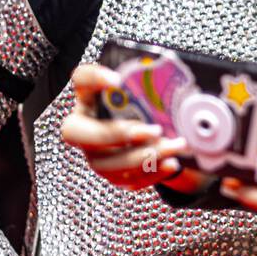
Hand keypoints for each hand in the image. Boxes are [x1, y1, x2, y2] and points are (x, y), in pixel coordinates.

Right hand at [61, 63, 208, 192]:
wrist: (159, 136)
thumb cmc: (151, 105)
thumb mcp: (152, 90)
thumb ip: (157, 83)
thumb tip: (181, 75)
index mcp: (92, 95)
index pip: (81, 78)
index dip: (93, 78)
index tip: (117, 79)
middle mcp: (84, 125)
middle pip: (75, 132)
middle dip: (114, 133)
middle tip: (152, 130)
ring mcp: (94, 153)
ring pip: (104, 163)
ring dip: (142, 157)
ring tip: (174, 147)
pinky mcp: (111, 174)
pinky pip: (125, 179)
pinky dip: (151, 173)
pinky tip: (171, 163)